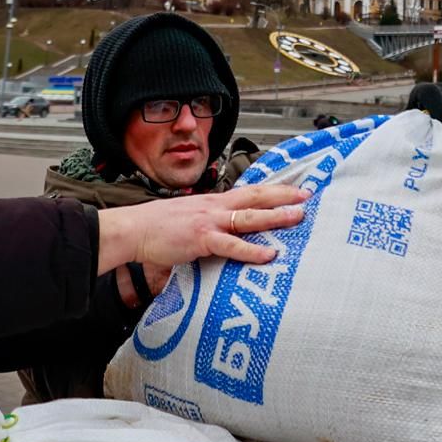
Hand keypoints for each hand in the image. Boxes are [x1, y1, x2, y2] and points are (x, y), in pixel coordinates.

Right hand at [97, 182, 308, 273]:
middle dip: (283, 195)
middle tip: (307, 195)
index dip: (272, 189)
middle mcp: (215, 207)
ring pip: (249, 216)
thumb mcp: (189, 220)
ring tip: (298, 217)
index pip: (249, 191)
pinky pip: (232, 244)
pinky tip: (269, 254)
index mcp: (213, 202)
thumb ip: (208, 227)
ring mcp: (210, 221)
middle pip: (256, 196)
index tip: (293, 187)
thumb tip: (222, 238)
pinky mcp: (202, 238)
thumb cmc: (158, 228)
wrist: (134, 229)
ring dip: (276, 216)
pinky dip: (252, 249)